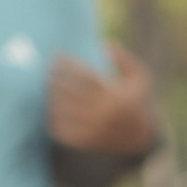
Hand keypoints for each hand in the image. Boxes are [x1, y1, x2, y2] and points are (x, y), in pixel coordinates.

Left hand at [47, 43, 155, 163]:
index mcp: (114, 95)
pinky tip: (53, 108)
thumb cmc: (135, 101)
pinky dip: (54, 118)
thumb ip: (124, 59)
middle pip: (69, 92)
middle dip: (54, 80)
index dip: (67, 65)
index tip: (57, 57)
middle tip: (47, 72)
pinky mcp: (85, 141)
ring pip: (63, 110)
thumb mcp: (140, 77)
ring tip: (48, 88)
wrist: (138, 138)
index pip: (84, 75)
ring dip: (52, 97)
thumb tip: (103, 45)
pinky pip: (63, 129)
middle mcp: (102, 113)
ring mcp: (93, 128)